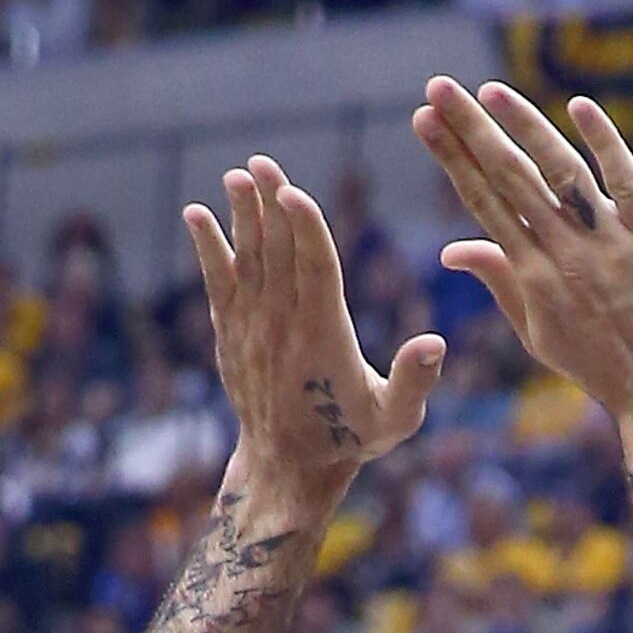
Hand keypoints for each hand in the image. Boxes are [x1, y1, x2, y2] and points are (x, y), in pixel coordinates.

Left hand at [181, 152, 442, 522]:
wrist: (288, 469)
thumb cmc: (348, 440)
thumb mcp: (395, 419)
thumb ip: (415, 380)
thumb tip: (435, 342)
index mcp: (325, 337)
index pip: (313, 270)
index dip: (302, 228)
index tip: (292, 192)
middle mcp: (284, 326)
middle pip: (276, 253)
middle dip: (269, 206)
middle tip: (262, 163)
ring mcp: (253, 328)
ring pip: (246, 260)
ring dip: (240, 216)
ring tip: (236, 176)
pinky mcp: (232, 334)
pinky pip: (218, 282)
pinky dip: (207, 248)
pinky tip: (196, 215)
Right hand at [413, 81, 632, 426]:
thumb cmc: (607, 369)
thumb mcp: (542, 333)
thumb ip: (501, 282)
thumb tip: (452, 248)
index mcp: (534, 277)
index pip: (484, 203)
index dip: (453, 158)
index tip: (423, 118)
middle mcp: (566, 255)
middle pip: (511, 180)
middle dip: (470, 131)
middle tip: (436, 85)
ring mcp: (611, 245)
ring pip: (561, 174)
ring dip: (524, 127)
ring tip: (490, 91)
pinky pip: (627, 184)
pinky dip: (604, 145)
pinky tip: (578, 107)